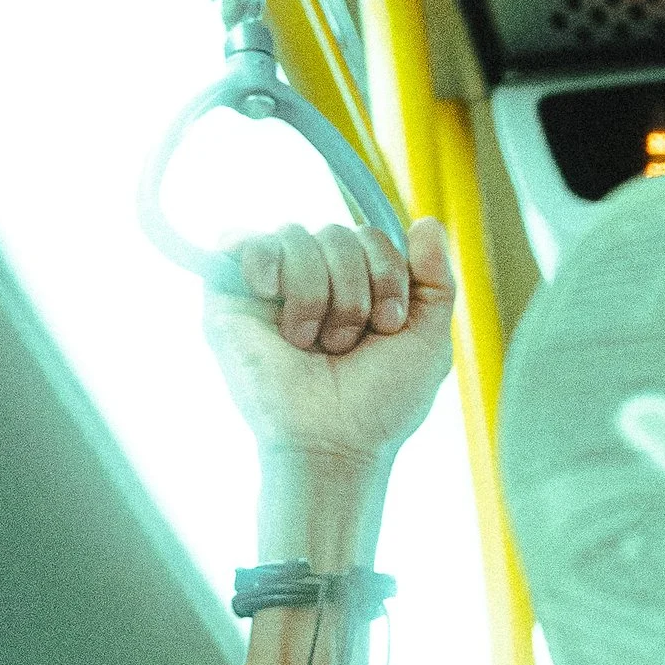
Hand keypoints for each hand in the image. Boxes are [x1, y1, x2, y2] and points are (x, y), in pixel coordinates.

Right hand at [203, 217, 455, 462]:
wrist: (335, 443)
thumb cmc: (380, 402)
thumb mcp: (427, 340)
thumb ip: (436, 281)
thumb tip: (428, 222)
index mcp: (354, 284)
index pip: (370, 236)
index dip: (387, 273)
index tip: (387, 325)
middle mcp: (311, 279)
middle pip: (335, 231)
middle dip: (353, 289)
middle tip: (347, 343)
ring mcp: (269, 287)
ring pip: (295, 235)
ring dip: (316, 295)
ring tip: (312, 343)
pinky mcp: (228, 298)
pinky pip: (239, 240)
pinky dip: (261, 260)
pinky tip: (271, 295)